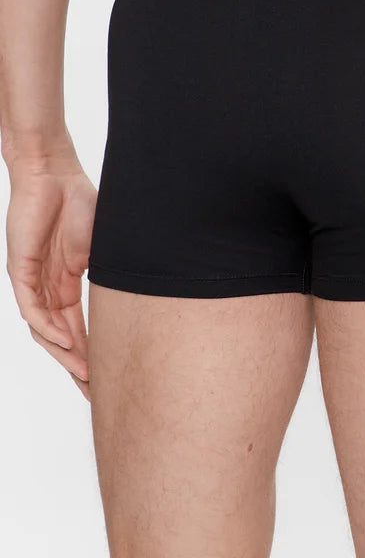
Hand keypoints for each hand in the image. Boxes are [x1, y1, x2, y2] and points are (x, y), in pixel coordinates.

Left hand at [5, 153, 97, 399]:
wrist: (54, 174)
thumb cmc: (81, 203)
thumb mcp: (105, 249)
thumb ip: (113, 277)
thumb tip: (142, 299)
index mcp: (69, 283)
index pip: (80, 328)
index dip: (93, 353)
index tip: (109, 377)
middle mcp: (50, 288)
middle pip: (62, 337)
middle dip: (78, 365)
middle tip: (95, 390)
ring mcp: (34, 281)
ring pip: (45, 329)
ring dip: (64, 352)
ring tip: (83, 373)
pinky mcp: (21, 270)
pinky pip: (32, 308)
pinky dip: (48, 327)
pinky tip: (64, 340)